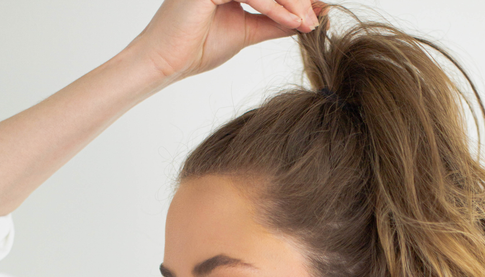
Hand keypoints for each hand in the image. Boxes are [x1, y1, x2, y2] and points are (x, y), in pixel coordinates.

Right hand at [124, 0, 327, 81]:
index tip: (318, 12)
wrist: (167, 62)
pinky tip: (291, 21)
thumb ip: (273, 23)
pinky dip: (274, 6)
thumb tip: (305, 20)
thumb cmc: (197, 49)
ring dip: (290, 2)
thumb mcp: (246, 32)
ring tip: (308, 23)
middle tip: (316, 19)